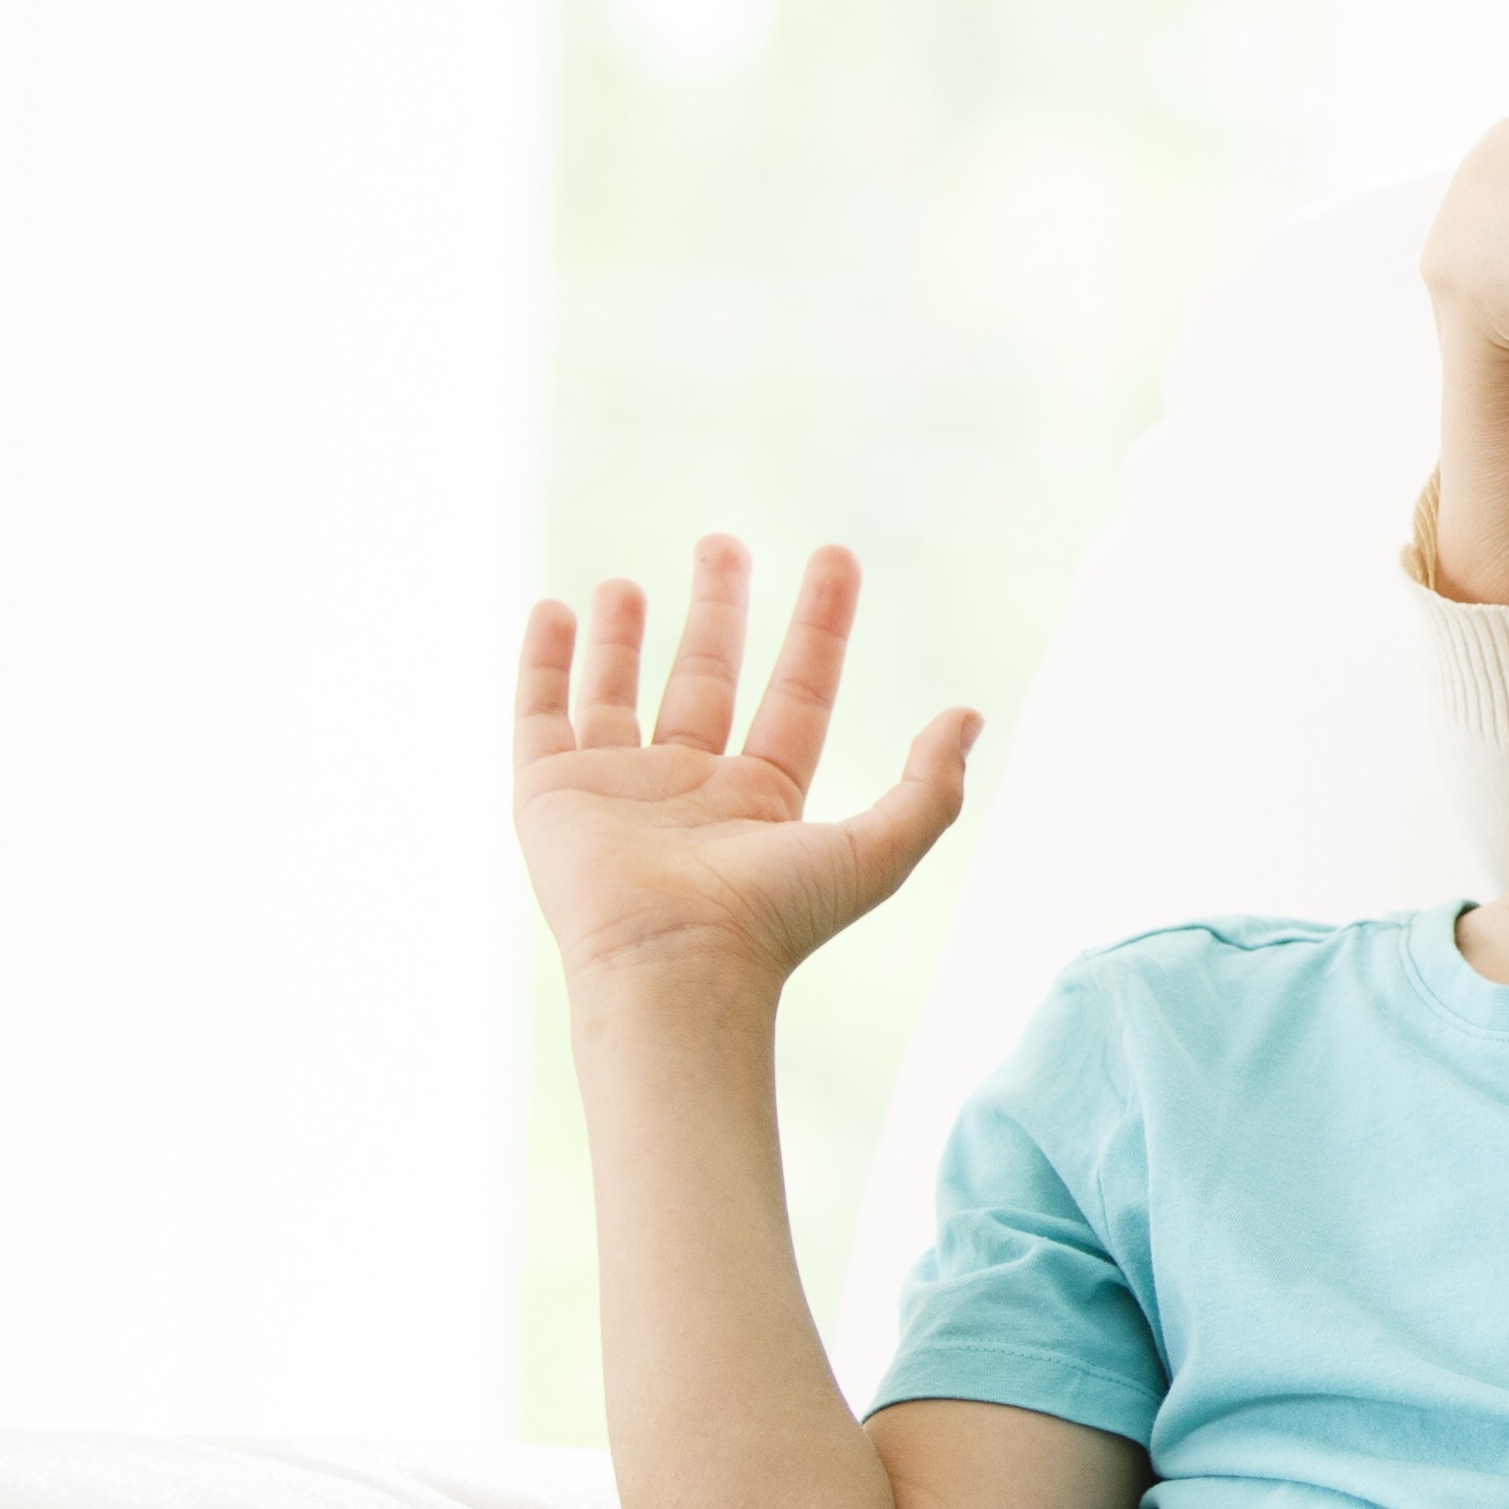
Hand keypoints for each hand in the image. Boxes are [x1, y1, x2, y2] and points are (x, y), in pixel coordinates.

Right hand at [512, 541, 974, 1004]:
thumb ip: (930, 786)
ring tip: (626, 583)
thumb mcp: (878, 850)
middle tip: (723, 542)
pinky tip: (552, 610)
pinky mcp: (550, 793)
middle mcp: (690, 790)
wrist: (674, 966)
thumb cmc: (776, 919)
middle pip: (707, 679)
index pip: (799, 691)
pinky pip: (540, 714)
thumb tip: (968, 716)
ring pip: (619, 693)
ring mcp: (617, 790)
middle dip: (717, 609)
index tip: (836, 556)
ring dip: (623, 636)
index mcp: (763, 799)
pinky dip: (543, 663)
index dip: (821, 625)